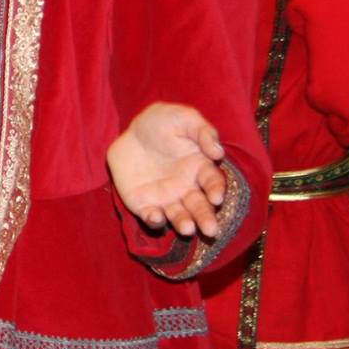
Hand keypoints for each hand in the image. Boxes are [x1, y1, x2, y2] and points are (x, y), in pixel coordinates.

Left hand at [108, 102, 229, 238]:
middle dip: (205, 218)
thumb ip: (203, 132)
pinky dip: (154, 220)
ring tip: (187, 229)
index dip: (216, 190)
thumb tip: (218, 152)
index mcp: (200, 168)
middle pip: (199, 206)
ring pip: (179, 215)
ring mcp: (166, 198)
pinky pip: (151, 216)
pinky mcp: (144, 204)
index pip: (212, 183)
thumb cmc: (163, 122)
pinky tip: (157, 217)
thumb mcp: (184, 118)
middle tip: (211, 230)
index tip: (216, 197)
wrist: (130, 131)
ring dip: (184, 223)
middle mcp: (187, 188)